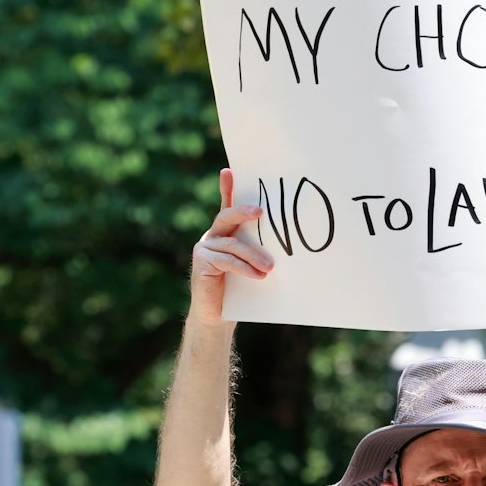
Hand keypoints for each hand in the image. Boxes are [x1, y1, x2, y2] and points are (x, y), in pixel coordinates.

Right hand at [189, 169, 274, 323]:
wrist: (217, 315)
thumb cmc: (238, 287)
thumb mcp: (250, 264)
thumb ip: (257, 249)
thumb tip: (284, 240)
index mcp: (224, 232)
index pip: (227, 206)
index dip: (227, 188)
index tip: (229, 171)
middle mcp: (212, 236)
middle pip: (227, 217)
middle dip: (244, 211)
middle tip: (261, 211)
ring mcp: (204, 248)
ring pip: (232, 244)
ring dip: (253, 255)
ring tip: (270, 267)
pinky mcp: (201, 262)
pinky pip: (227, 260)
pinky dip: (245, 267)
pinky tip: (259, 275)